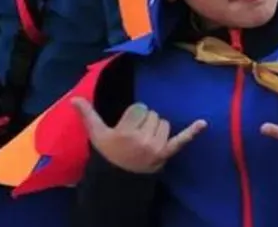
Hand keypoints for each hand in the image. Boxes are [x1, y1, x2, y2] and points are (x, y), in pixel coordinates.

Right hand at [73, 99, 205, 173]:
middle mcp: (142, 138)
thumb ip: (88, 115)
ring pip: (165, 123)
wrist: (118, 179)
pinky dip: (192, 132)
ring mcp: (156, 146)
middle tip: (135, 134)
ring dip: (157, 127)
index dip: (134, 115)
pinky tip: (203, 123)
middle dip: (145, 121)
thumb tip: (74, 98)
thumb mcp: (96, 134)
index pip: (140, 108)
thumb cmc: (108, 153)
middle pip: (154, 114)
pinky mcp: (166, 153)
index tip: (127, 126)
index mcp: (125, 131)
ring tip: (145, 139)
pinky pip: (181, 140)